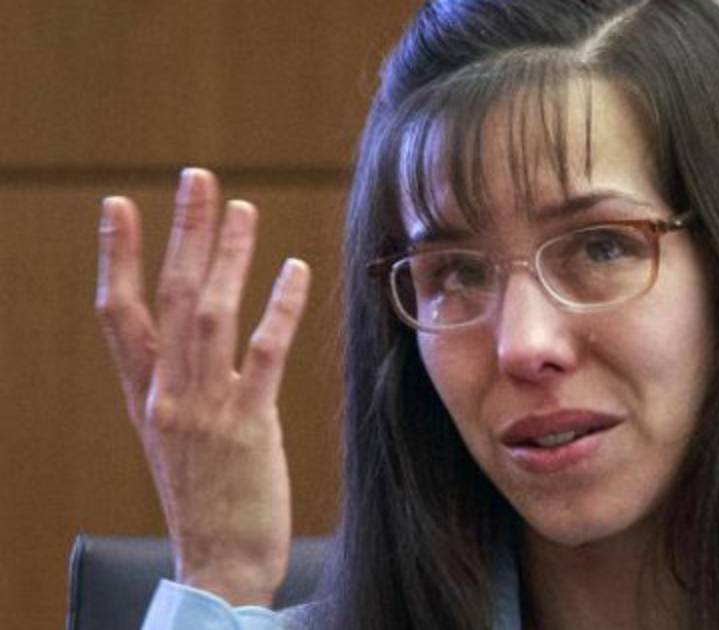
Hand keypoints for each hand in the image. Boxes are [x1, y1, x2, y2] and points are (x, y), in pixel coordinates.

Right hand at [95, 168, 310, 605]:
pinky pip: (264, 354)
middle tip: (198, 178)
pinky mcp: (249, 426)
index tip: (118, 204)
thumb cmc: (206, 497)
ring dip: (229, 257)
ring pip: (212, 316)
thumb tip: (193, 333)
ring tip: (243, 208)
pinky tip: (294, 269)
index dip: (117, 257)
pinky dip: (279, 307)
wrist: (219, 564)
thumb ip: (176, 384)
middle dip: (183, 233)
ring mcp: (205, 409)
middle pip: (170, 298)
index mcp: (144, 395)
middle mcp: (167, 395)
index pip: (119, 313)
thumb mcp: (175, 436)